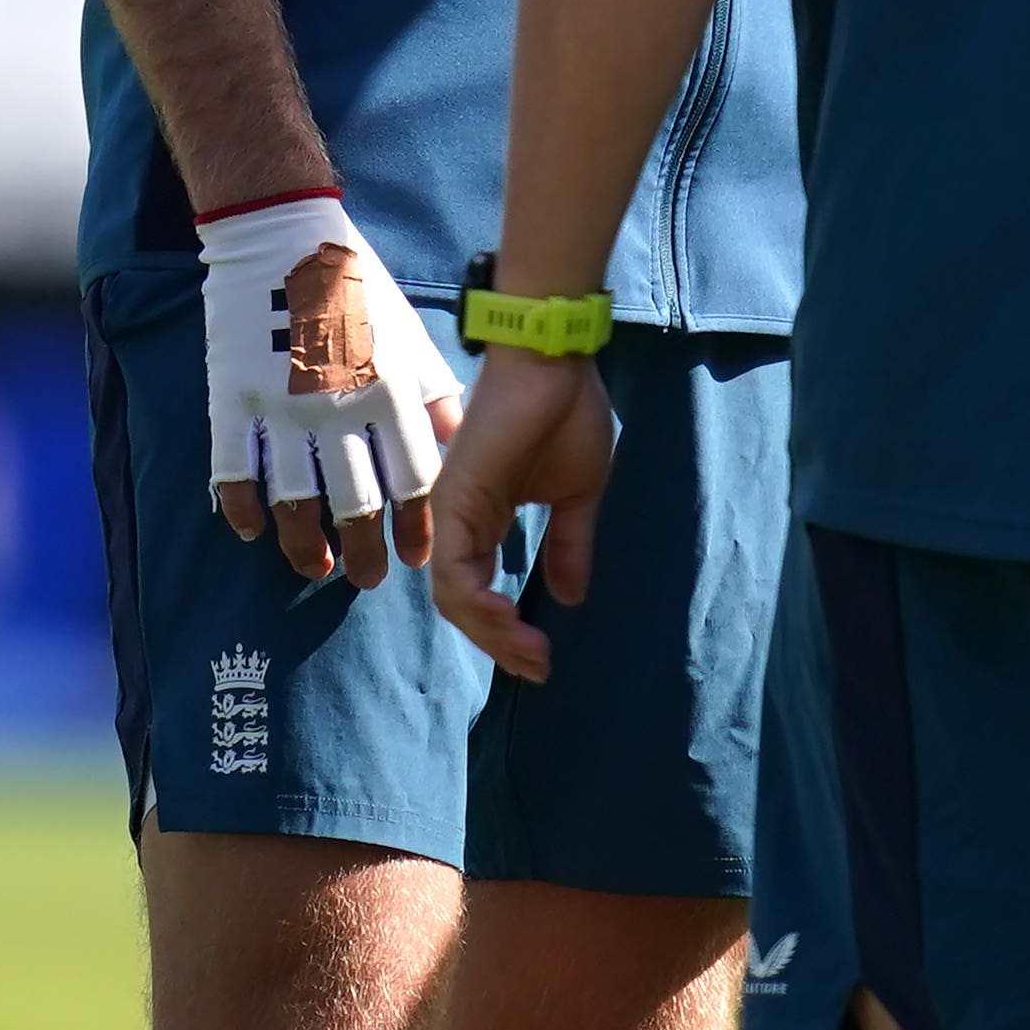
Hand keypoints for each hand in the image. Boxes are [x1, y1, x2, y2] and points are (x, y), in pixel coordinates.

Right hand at [195, 191, 457, 587]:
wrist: (281, 236)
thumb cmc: (356, 289)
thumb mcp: (409, 337)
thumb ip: (433, 396)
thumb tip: (458, 448)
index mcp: (390, 388)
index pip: (413, 479)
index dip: (416, 527)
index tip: (416, 557)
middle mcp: (340, 404)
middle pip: (357, 503)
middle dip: (365, 552)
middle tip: (366, 579)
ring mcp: (282, 403)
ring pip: (297, 501)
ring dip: (307, 545)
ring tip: (316, 566)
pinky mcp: (234, 395)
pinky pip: (237, 470)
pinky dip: (244, 508)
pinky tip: (253, 531)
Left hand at [427, 347, 620, 687]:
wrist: (555, 361)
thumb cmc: (566, 413)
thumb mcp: (576, 495)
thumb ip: (567, 545)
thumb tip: (569, 598)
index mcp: (484, 518)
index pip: (478, 591)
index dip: (505, 631)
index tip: (542, 657)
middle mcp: (460, 520)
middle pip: (462, 604)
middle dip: (500, 644)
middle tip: (538, 668)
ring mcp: (452, 512)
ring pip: (453, 597)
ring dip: (491, 634)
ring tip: (530, 653)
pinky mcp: (454, 502)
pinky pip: (453, 571)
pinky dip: (478, 604)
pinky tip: (509, 619)